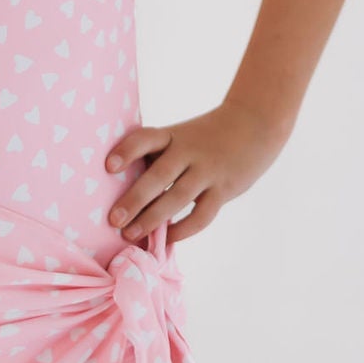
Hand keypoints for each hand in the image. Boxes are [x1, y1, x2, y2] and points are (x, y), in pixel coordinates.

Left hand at [103, 102, 284, 243]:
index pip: (145, 139)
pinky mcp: (224, 189)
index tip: (108, 166)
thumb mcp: (181, 135)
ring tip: (130, 234)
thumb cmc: (206, 135)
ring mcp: (208, 171)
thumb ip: (159, 155)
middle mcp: (189, 152)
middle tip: (113, 219)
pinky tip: (166, 238)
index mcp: (173, 135)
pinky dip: (183, 229)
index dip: (126, 151)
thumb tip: (124, 189)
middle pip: (159, 176)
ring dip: (153, 218)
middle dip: (134, 199)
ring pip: (178, 198)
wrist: (255, 124)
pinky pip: (202, 215)